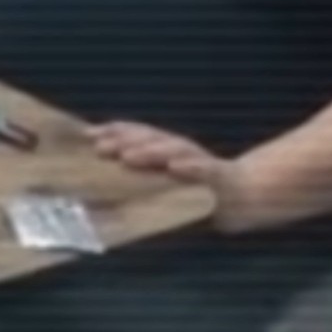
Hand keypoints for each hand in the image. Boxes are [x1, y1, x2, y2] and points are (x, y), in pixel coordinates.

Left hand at [89, 121, 260, 231]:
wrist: (244, 199)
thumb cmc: (194, 192)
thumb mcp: (161, 184)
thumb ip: (132, 182)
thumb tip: (92, 188)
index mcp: (164, 150)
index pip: (136, 136)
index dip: (113, 132)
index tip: (87, 135)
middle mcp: (180, 151)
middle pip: (150, 141)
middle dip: (124, 141)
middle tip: (100, 147)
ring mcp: (200, 162)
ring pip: (174, 152)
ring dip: (150, 152)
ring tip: (129, 156)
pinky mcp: (221, 178)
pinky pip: (206, 172)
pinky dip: (192, 168)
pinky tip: (176, 167)